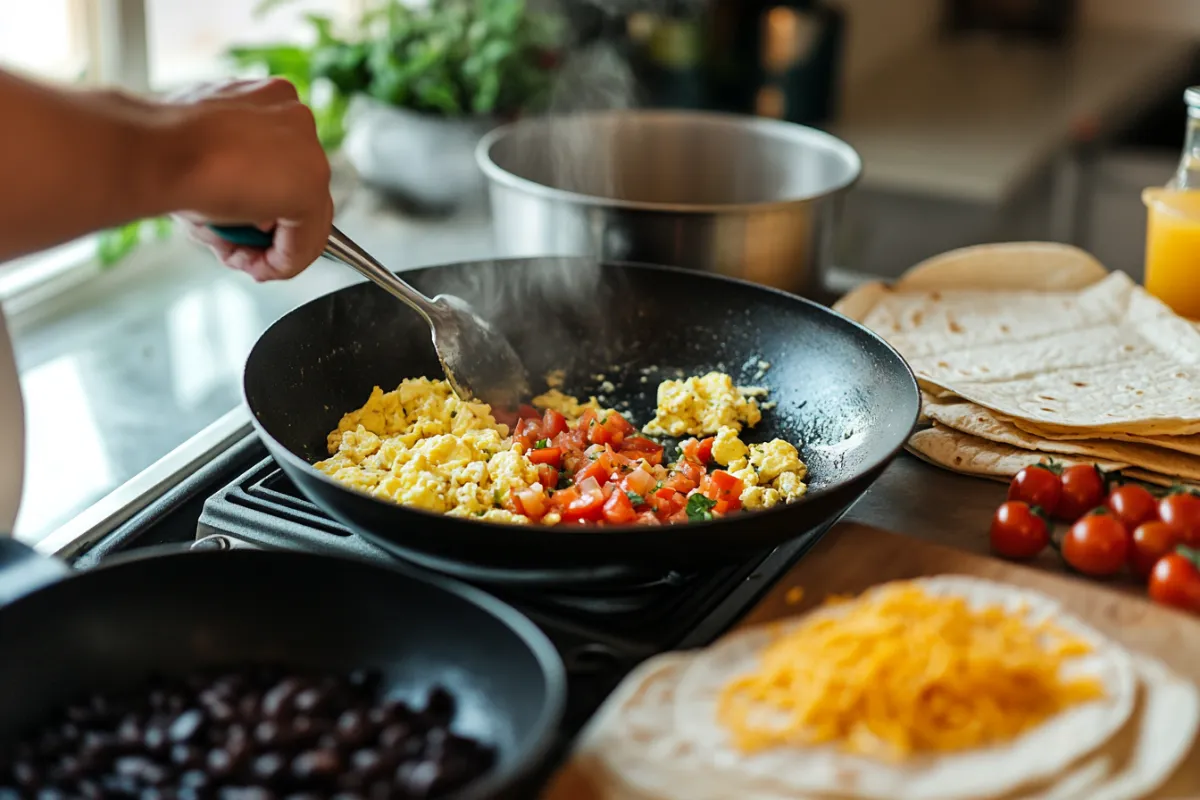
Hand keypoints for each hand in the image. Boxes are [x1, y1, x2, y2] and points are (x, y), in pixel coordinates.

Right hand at [169, 79, 332, 280]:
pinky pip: (309, 239)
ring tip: (238, 258)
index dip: (264, 205)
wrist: (150, 150)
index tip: (242, 229)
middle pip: (296, 190)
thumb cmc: (159, 152)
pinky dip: (284, 262)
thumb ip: (235, 183)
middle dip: (270, 230)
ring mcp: (309, 148)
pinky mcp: (310, 184)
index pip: (284, 164)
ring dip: (273, 248)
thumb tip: (249, 224)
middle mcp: (293, 116)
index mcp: (267, 99)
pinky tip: (256, 266)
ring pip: (308, 217)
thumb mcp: (204, 163)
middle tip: (238, 252)